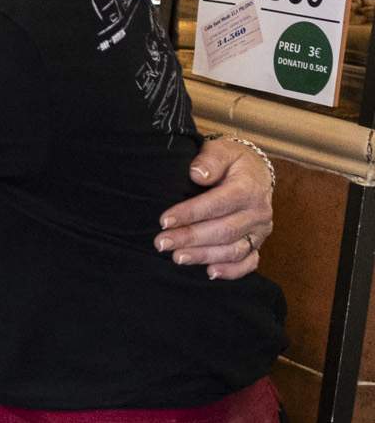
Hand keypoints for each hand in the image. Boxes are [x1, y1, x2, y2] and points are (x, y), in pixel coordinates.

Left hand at [159, 135, 275, 281]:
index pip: (218, 203)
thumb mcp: (222, 150)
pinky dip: (232, 271)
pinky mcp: (257, 242)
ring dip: (204, 256)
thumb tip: (196, 174)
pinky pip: (249, 262)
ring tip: (177, 257)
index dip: (191, 213)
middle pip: (224, 230)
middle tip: (162, 243)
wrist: (255, 172)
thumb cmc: (231, 161)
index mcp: (248, 188)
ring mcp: (260, 230)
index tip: (164, 220)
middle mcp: (258, 212)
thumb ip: (209, 160)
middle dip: (190, 238)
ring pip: (234, 249)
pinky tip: (210, 272)